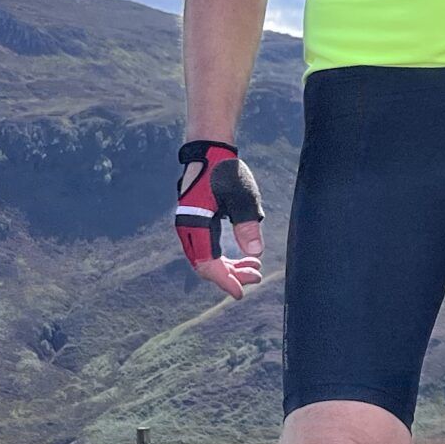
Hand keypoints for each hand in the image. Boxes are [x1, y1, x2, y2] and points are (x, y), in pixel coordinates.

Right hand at [175, 140, 264, 299]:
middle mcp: (187, 228)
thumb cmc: (226, 171)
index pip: (207, 264)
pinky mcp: (195, 222)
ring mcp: (189, 225)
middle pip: (206, 265)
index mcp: (195, 223)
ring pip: (207, 258)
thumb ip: (248, 225)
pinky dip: (224, 256)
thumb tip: (255, 253)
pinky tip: (243, 255)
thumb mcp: (243, 197)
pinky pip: (207, 248)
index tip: (242, 292)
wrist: (210, 151)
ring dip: (229, 266)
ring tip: (254, 268)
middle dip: (231, 275)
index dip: (225, 281)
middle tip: (257, 276)